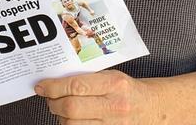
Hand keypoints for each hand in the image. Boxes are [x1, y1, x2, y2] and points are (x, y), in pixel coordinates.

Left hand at [35, 70, 156, 123]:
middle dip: (53, 103)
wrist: (153, 108)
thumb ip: (88, 78)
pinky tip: (73, 120)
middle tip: (50, 98)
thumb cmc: (129, 90)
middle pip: (71, 108)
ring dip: (60, 117)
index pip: (76, 86)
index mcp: (114, 84)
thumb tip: (56, 81)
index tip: (42, 86)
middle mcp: (114, 106)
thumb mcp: (112, 76)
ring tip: (62, 109)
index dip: (53, 87)